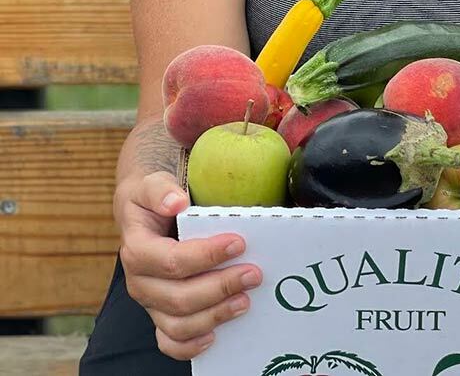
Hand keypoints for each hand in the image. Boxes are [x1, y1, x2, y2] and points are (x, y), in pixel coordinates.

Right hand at [117, 171, 262, 360]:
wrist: (143, 213)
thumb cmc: (151, 198)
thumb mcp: (150, 183)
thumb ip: (159, 190)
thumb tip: (175, 201)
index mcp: (136, 249)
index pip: (172, 261)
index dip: (206, 256)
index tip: (238, 243)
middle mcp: (140, 281)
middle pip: (178, 297)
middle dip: (220, 287)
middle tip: (253, 273)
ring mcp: (149, 302)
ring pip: (178, 324)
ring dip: (214, 315)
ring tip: (245, 300)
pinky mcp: (159, 315)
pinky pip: (170, 342)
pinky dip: (191, 345)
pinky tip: (215, 335)